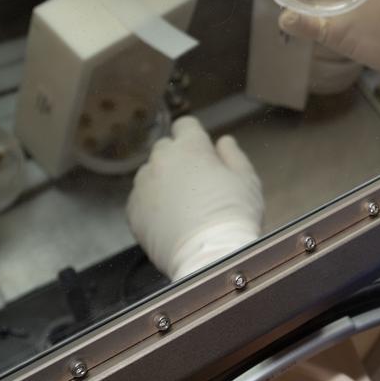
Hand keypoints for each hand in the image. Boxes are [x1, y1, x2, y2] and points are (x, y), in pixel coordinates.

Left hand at [126, 117, 262, 280]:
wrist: (209, 255)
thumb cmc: (234, 214)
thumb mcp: (246, 179)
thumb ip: (233, 155)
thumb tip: (223, 141)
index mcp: (190, 147)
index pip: (185, 124)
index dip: (194, 135)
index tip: (202, 148)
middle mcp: (161, 160)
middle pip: (165, 147)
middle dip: (178, 157)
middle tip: (196, 179)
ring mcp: (143, 186)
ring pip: (151, 173)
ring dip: (163, 179)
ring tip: (182, 203)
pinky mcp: (133, 211)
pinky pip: (141, 198)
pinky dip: (152, 203)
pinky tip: (170, 218)